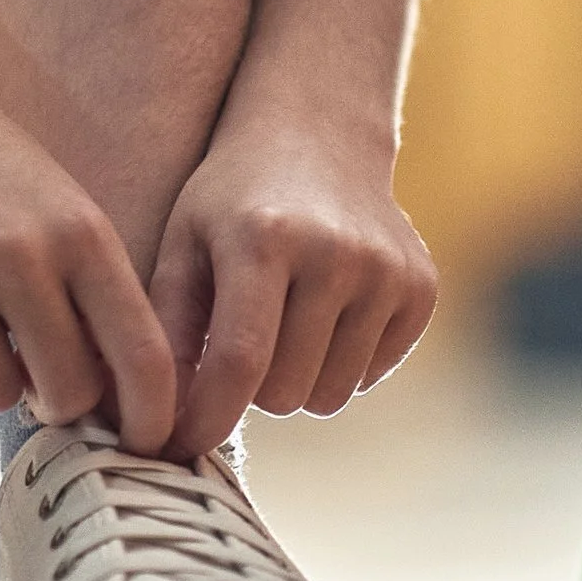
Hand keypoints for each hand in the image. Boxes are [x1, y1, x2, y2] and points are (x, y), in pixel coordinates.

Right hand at [0, 54, 179, 453]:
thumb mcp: (67, 213)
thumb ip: (98, 298)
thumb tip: (126, 405)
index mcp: (82, 234)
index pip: (143, 354)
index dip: (153, 418)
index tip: (148, 445)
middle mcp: (19, 252)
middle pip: (66, 393)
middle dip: (57, 400)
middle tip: (39, 373)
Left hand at [147, 113, 439, 461]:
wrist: (318, 134)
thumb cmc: (232, 197)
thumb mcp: (184, 241)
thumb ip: (168, 327)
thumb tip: (159, 419)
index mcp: (264, 237)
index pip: (239, 361)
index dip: (207, 417)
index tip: (179, 446)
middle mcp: (335, 253)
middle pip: (285, 391)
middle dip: (251, 390)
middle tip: (241, 345)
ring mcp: (387, 270)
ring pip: (331, 396)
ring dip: (297, 382)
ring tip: (282, 327)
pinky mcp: (422, 287)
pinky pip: (371, 376)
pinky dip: (341, 363)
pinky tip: (325, 313)